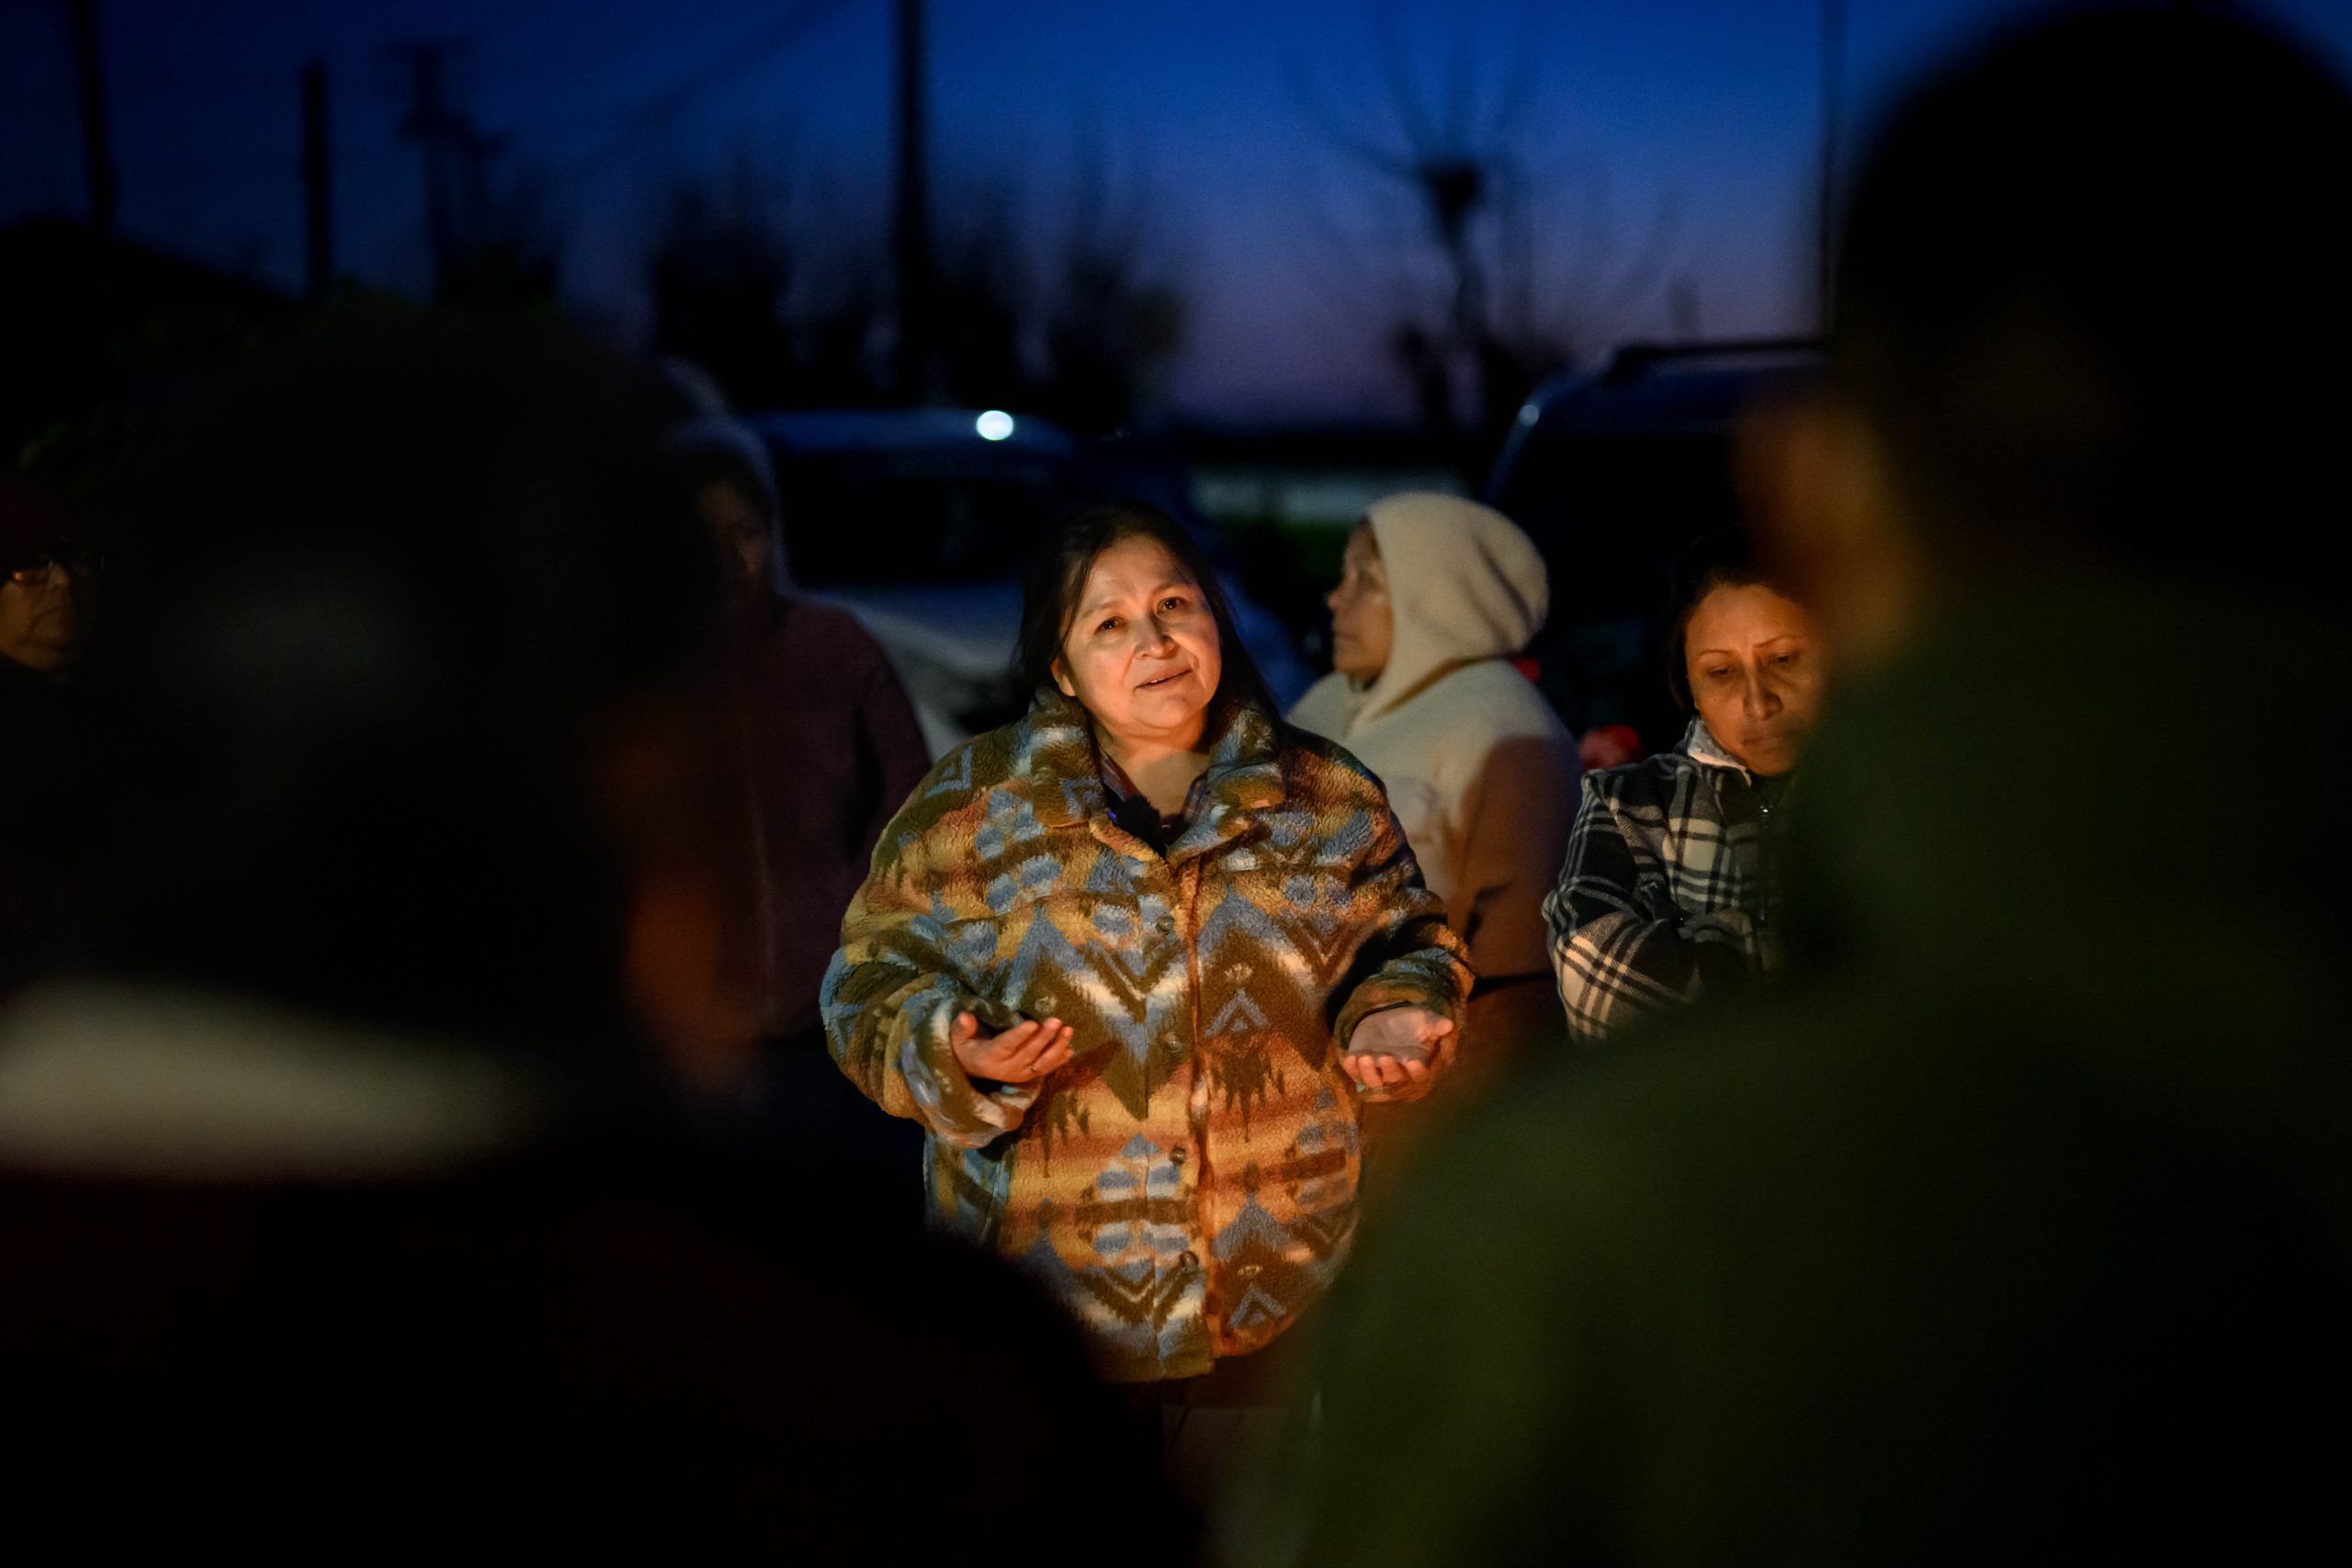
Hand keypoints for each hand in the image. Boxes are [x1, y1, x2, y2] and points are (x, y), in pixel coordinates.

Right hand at [949, 1011, 1074, 1084]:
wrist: (973, 1069)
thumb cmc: (967, 1046)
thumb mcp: (959, 1037)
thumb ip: (961, 1027)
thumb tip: (965, 1016)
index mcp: (989, 1057)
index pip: (1006, 1045)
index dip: (1019, 1035)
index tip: (1033, 1023)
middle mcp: (1006, 1069)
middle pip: (1028, 1053)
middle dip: (1044, 1037)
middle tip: (1056, 1021)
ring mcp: (1019, 1074)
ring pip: (1041, 1063)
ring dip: (1056, 1048)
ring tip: (1068, 1031)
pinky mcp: (1028, 1076)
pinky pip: (1046, 1069)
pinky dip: (1059, 1060)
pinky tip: (1070, 1048)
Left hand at [1341, 1007, 1454, 1103]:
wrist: (1386, 1019)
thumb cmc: (1410, 1022)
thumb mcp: (1424, 1020)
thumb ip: (1435, 1025)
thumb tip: (1449, 1024)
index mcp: (1416, 1064)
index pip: (1418, 1075)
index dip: (1416, 1071)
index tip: (1413, 1061)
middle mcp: (1396, 1072)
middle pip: (1393, 1078)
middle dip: (1389, 1069)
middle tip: (1385, 1056)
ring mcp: (1377, 1070)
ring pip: (1373, 1080)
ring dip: (1368, 1072)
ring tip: (1365, 1057)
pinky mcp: (1360, 1066)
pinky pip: (1354, 1073)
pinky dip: (1351, 1068)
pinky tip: (1350, 1057)